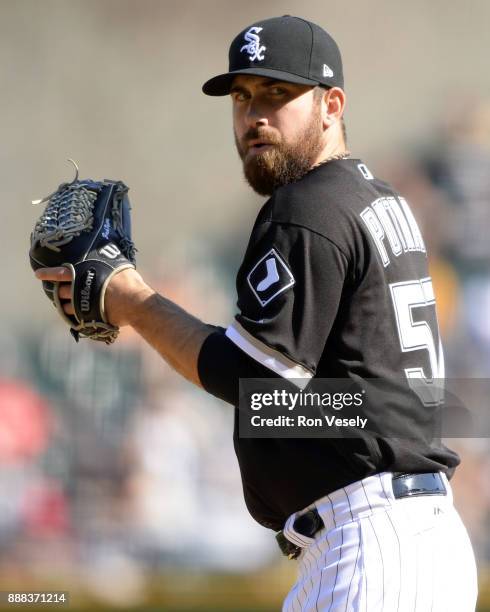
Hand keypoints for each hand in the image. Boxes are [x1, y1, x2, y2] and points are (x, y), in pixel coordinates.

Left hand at [35, 266, 152, 327]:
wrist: (134, 302)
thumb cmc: (129, 282)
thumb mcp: (118, 265)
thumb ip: (108, 261)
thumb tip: (110, 250)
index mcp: (84, 274)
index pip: (60, 273)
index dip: (48, 274)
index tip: (38, 275)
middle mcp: (79, 289)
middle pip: (61, 291)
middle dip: (59, 292)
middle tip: (59, 292)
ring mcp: (81, 304)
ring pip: (66, 306)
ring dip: (65, 305)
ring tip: (68, 305)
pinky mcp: (87, 317)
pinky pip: (75, 318)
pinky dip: (74, 316)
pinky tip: (77, 315)